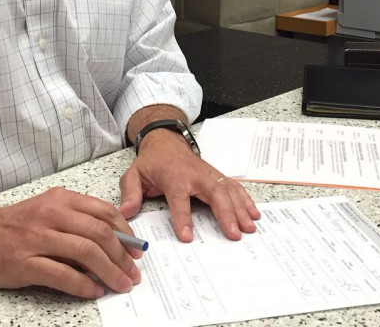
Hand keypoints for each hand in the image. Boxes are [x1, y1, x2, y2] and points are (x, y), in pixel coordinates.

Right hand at [0, 186, 142, 297]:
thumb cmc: (11, 226)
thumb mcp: (45, 211)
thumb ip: (75, 222)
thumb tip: (112, 245)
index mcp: (59, 200)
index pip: (104, 212)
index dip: (126, 232)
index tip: (136, 250)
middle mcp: (50, 214)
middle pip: (99, 233)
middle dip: (122, 256)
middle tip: (133, 273)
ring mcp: (36, 238)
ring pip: (85, 252)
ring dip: (109, 272)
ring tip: (120, 285)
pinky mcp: (23, 262)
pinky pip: (62, 274)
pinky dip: (83, 285)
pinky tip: (93, 291)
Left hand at [118, 128, 260, 242]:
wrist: (166, 141)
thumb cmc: (152, 162)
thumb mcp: (134, 175)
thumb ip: (130, 193)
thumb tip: (126, 213)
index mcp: (174, 177)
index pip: (179, 199)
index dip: (183, 218)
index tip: (187, 237)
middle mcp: (195, 175)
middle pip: (213, 194)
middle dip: (225, 214)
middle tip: (234, 234)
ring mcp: (209, 174)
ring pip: (228, 190)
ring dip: (240, 209)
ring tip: (249, 227)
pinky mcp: (217, 176)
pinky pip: (234, 187)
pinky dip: (246, 199)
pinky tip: (254, 213)